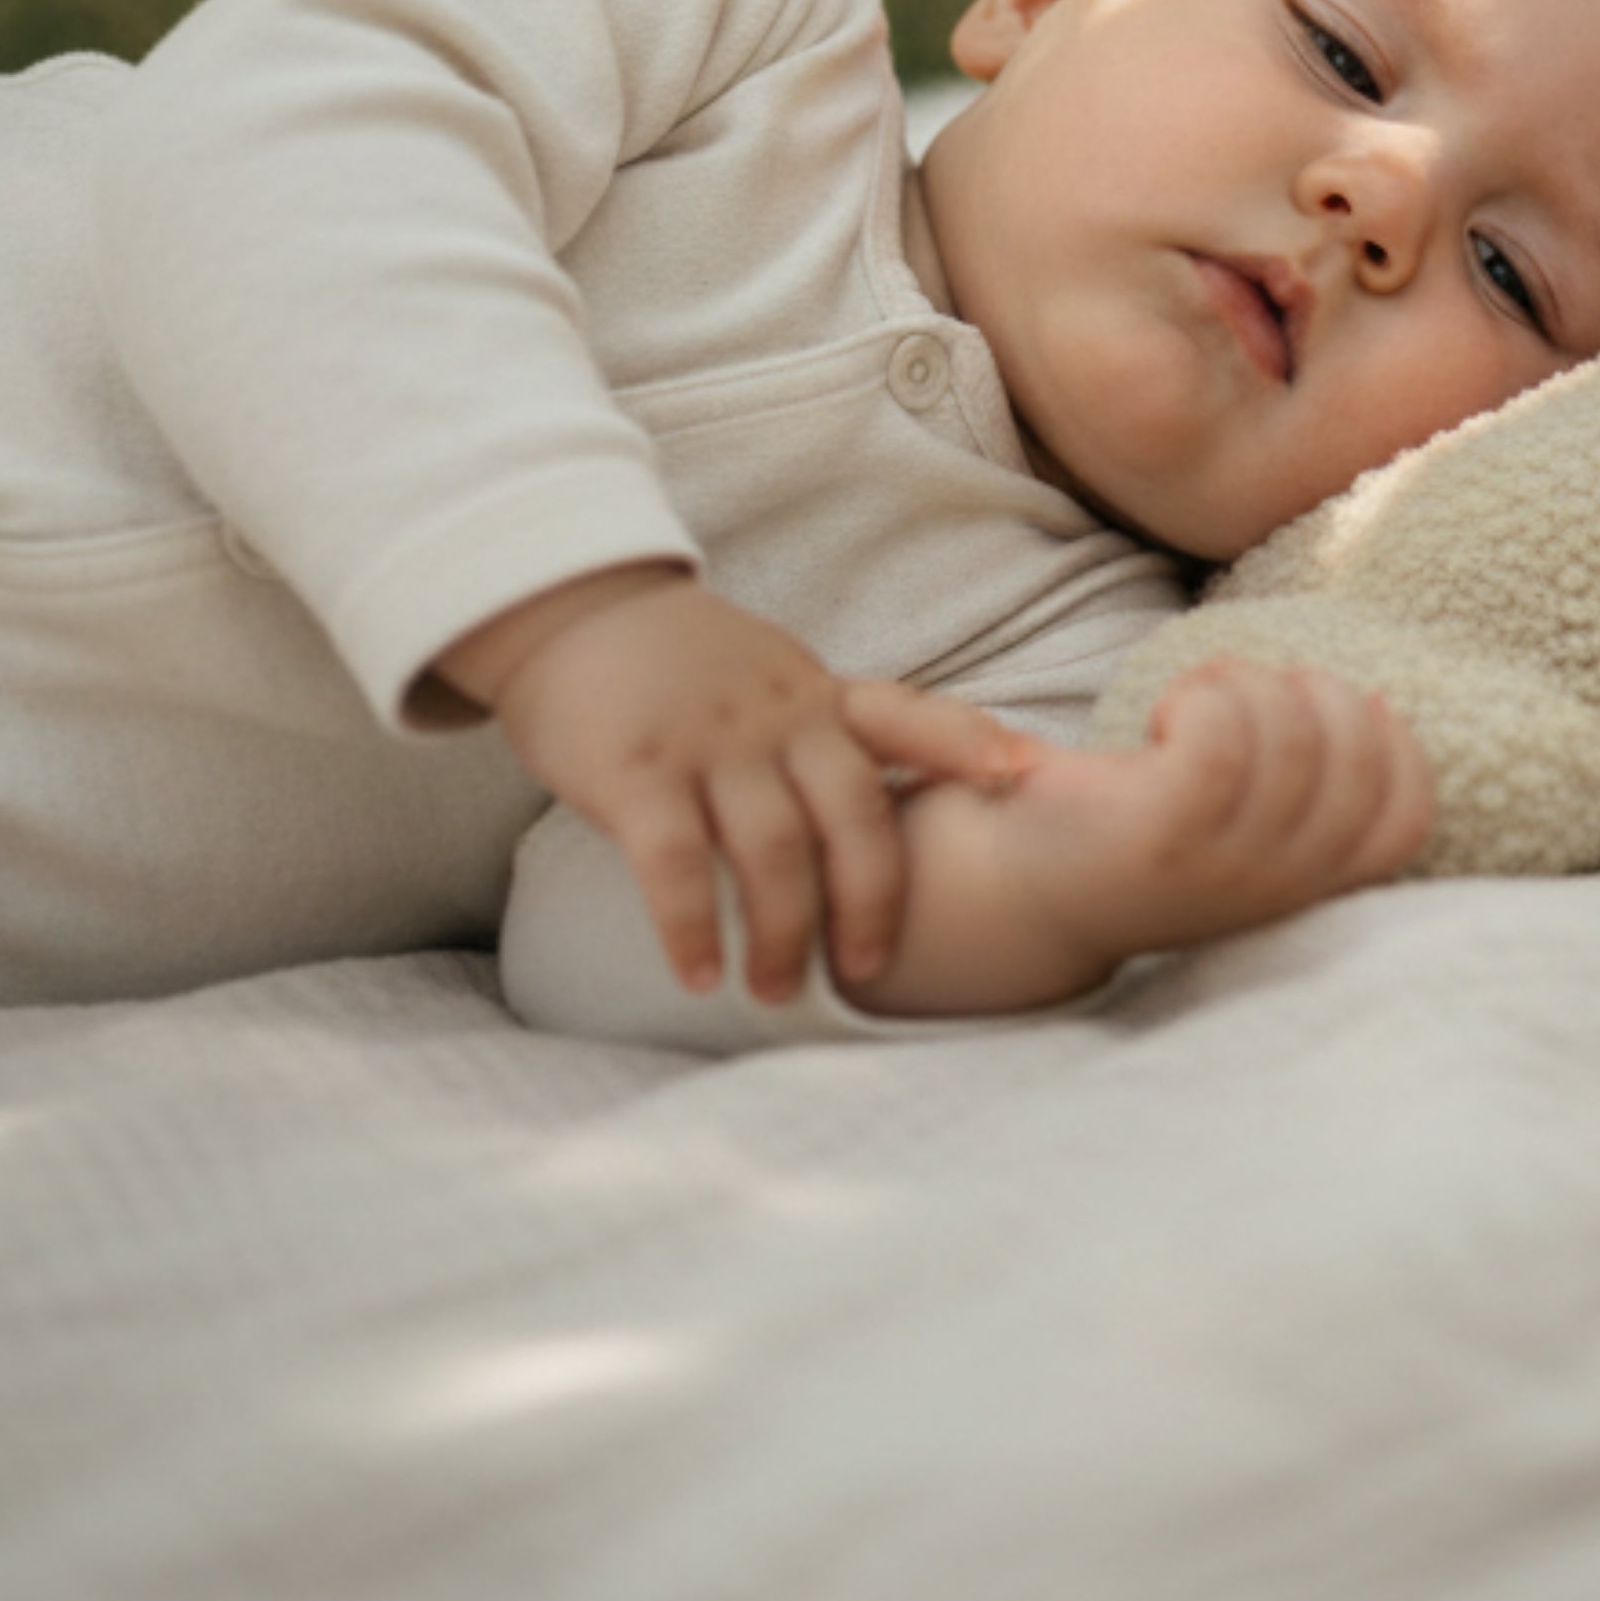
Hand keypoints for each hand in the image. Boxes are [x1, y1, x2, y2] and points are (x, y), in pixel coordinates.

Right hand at [441, 565, 1035, 1001]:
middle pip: (855, 814)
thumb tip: (892, 803)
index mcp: (817, 694)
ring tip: (776, 992)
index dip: (969, 745)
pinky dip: (692, 928)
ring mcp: (712, 741)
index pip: (909, 716)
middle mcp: (779, 716)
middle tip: (868, 970)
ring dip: (783, 932)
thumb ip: (828, 731)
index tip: (1024, 776)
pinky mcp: (638, 769)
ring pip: (773, 851)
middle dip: (871, 900)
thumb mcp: (774, 677)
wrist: (575, 608)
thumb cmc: (682, 664)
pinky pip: (676, 863)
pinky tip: (699, 975)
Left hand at [991, 660, 1435, 974]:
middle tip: (1246, 692)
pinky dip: (1204, 695)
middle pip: (1355, 762)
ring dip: (1249, 683)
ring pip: (1293, 739)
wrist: (1019, 889)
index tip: (1334, 706)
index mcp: (1306, 883)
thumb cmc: (1143, 828)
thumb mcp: (1247, 820)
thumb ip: (1316, 778)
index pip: (1406, 820)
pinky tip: (1168, 711)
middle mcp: (1274, 886)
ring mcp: (1221, 868)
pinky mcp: (1160, 836)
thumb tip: (1379, 699)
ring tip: (1198, 695)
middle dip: (1316, 691)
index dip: (1394, 746)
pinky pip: (1220, 740)